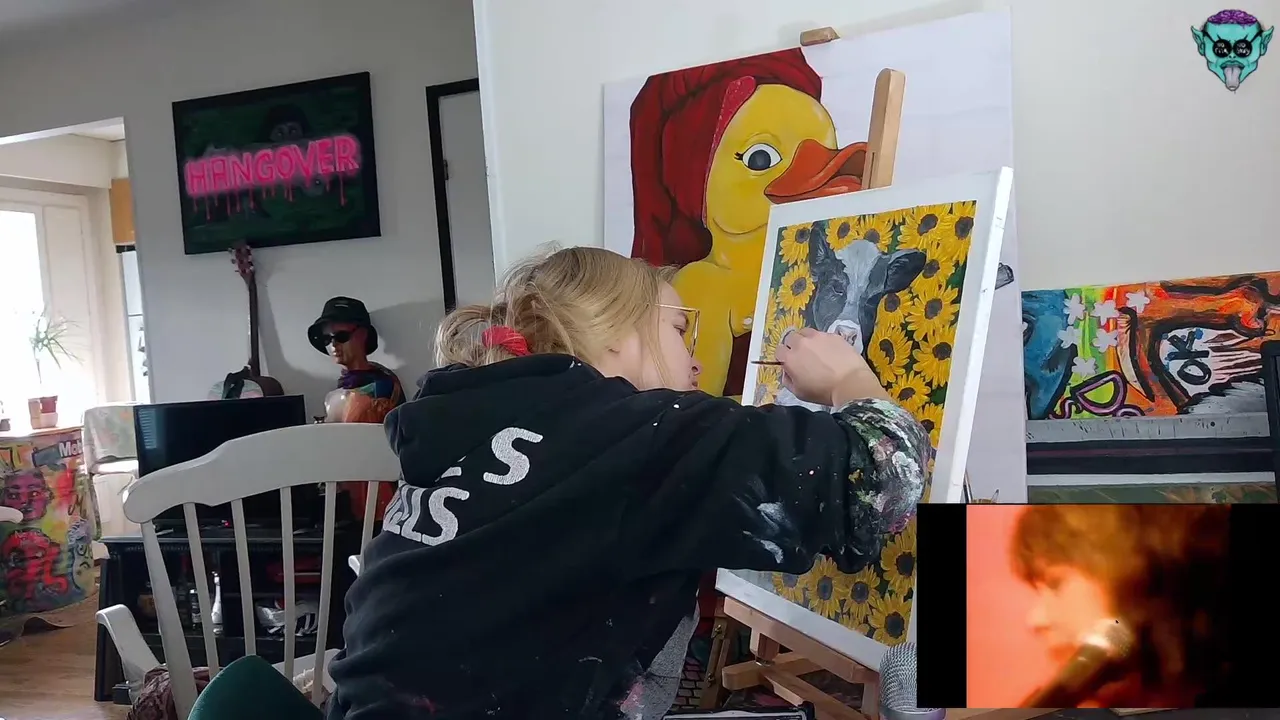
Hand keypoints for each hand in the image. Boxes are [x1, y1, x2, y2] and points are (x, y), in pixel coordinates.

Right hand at [774, 328, 888, 406]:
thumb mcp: (799, 392)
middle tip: (803, 356)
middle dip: (794, 345)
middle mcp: (801, 343)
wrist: (850, 384)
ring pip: (806, 332)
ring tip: (816, 350)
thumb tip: (786, 371)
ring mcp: (818, 337)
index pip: (779, 350)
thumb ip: (787, 380)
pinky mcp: (833, 335)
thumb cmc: (823, 392)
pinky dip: (823, 341)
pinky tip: (831, 351)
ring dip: (807, 340)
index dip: (784, 357)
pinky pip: (823, 335)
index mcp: (790, 358)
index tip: (790, 362)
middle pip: (791, 337)